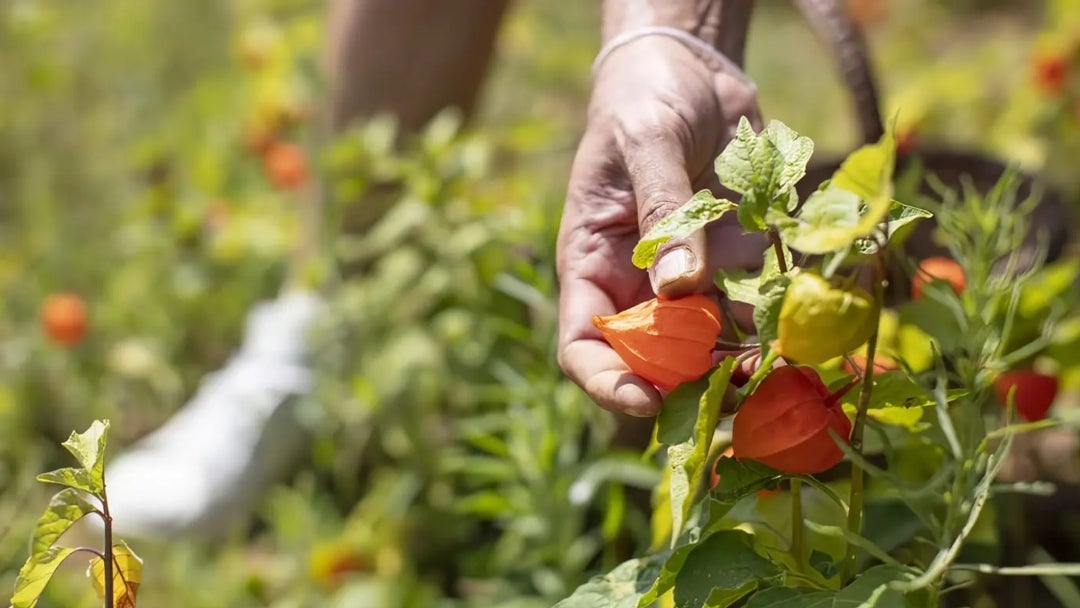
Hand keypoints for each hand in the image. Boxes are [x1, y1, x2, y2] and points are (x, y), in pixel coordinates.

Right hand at [557, 36, 766, 416]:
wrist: (690, 67)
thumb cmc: (644, 98)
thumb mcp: (648, 144)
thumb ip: (664, 212)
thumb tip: (679, 290)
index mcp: (593, 264)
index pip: (584, 345)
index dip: (609, 382)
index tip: (647, 403)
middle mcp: (638, 283)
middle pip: (655, 359)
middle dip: (694, 386)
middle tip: (740, 397)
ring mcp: (689, 276)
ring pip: (713, 343)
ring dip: (748, 362)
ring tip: (785, 369)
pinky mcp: (733, 259)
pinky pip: (757, 302)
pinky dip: (781, 318)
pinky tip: (810, 321)